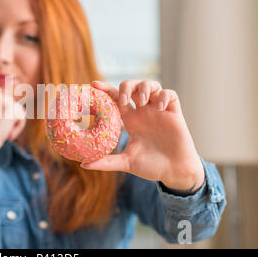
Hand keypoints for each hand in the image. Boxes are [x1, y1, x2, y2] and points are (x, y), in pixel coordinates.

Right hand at [0, 91, 26, 165]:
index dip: (3, 114)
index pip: (5, 100)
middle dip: (10, 119)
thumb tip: (10, 90)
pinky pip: (22, 116)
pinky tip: (9, 135)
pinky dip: (19, 127)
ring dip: (14, 123)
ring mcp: (3, 101)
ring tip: (4, 132)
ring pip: (18, 110)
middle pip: (13, 105)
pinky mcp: (11, 108)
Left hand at [81, 80, 204, 192]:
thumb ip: (106, 162)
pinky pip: (170, 94)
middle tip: (125, 99)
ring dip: (145, 88)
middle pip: (132, 86)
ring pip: (151, 85)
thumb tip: (83, 164)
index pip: (116, 98)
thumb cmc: (151, 166)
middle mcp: (143, 112)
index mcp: (131, 120)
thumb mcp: (126, 162)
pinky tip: (160, 107)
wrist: (174, 172)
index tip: (93, 84)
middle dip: (127, 86)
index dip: (105, 89)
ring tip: (143, 102)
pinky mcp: (174, 113)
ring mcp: (158, 111)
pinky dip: (163, 96)